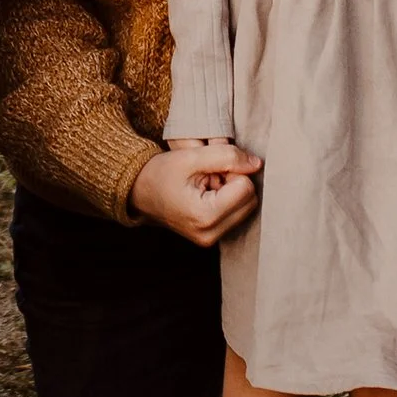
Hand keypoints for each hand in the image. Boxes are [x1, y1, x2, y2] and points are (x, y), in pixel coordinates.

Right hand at [130, 140, 260, 245]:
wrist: (139, 192)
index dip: (232, 171)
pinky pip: (236, 216)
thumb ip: (227, 156)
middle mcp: (210, 234)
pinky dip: (227, 202)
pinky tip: (207, 196)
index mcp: (205, 216)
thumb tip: (257, 164)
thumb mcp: (191, 157)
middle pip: (250, 200)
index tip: (209, 169)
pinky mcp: (211, 239)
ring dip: (232, 192)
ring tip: (206, 186)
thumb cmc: (161, 173)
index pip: (246, 187)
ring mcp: (211, 240)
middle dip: (235, 183)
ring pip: (246, 208)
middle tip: (208, 176)